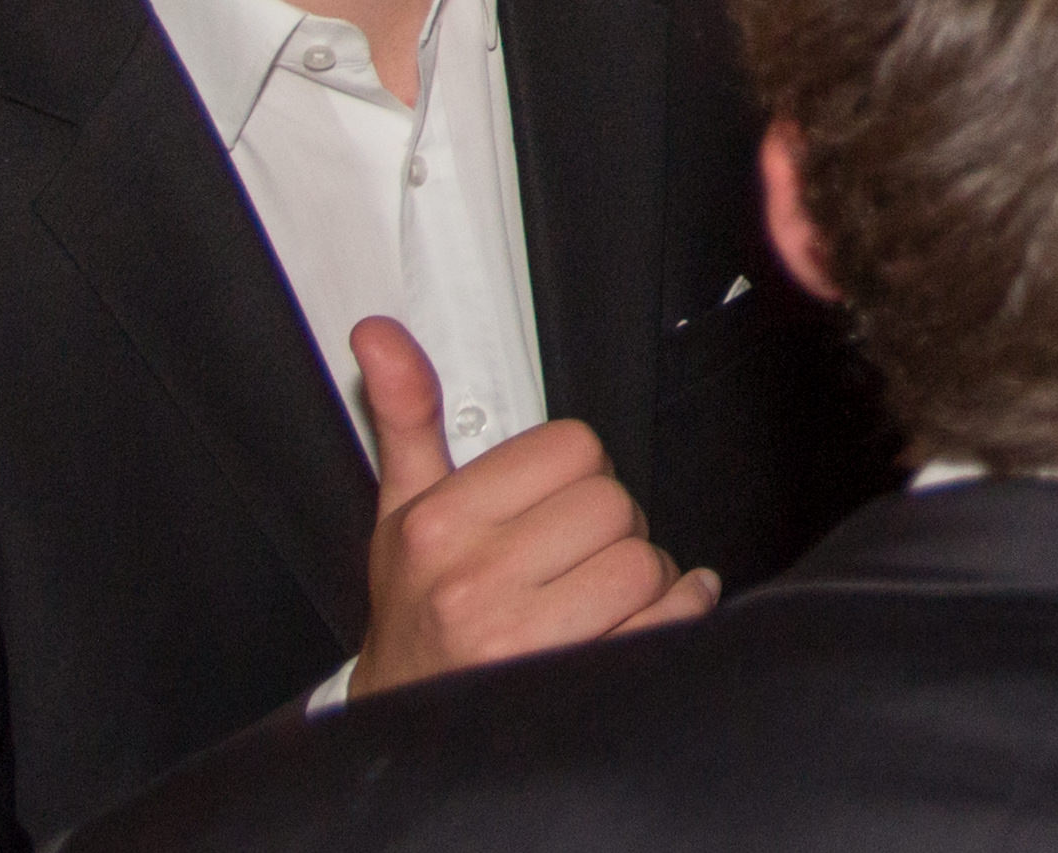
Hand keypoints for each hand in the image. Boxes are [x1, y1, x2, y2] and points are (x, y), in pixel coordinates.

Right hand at [348, 317, 714, 694]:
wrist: (406, 723)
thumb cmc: (415, 614)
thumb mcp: (401, 512)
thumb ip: (405, 416)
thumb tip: (379, 334)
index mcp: (439, 527)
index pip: (573, 447)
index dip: (577, 473)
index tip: (554, 505)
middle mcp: (475, 585)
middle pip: (616, 504)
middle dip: (610, 527)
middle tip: (578, 555)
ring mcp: (524, 643)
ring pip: (646, 563)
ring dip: (644, 577)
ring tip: (602, 593)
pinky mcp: (573, 685)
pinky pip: (668, 621)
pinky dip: (679, 611)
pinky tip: (649, 615)